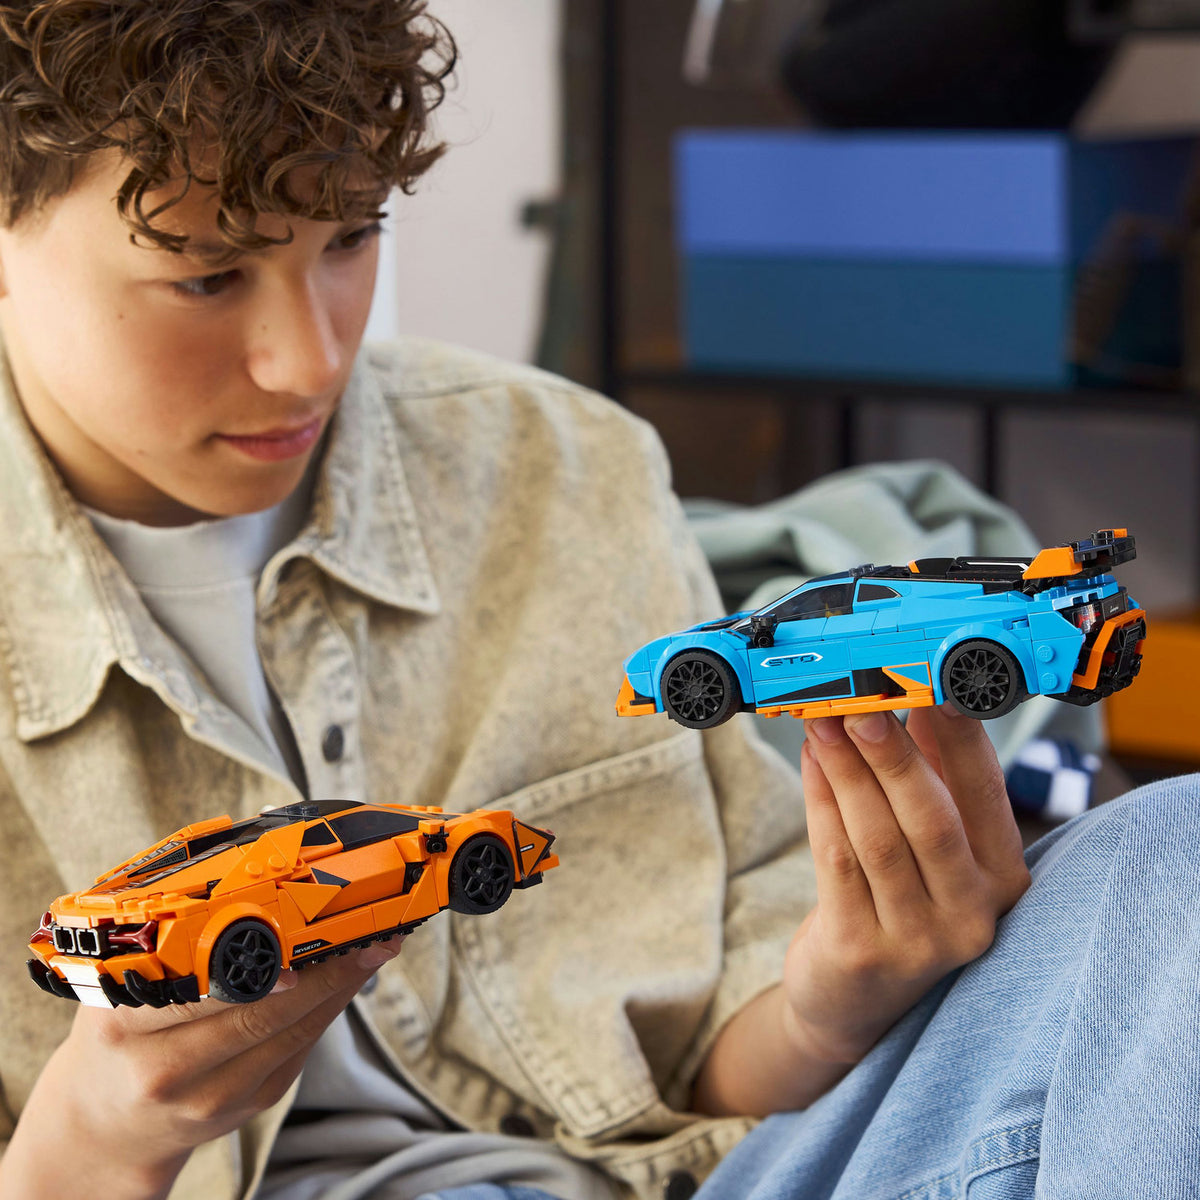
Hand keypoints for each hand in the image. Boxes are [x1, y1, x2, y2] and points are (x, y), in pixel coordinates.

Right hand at [0, 936, 402, 1199]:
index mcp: (121, 1025)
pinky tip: (350, 978)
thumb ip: (165, 940)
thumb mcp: (117, 984)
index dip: (253, 968)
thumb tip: (240, 870)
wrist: (105, 1122)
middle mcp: (163, 1071)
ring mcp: (209, 1098)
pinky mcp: (246, 1107)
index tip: (299, 942)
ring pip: (290, 1034)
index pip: (196, 989)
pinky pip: (299, 1050)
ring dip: (340, 986)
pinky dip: (328, 1010)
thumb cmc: (120, 1029)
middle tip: (366, 932)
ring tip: (374, 946)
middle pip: (258, 1014)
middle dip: (322, 970)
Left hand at [782, 705, 1029, 1066]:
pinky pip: (837, 861)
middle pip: (932, 818)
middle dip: (893, 753)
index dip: (958, 736)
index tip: (929, 683)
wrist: (852, 1002)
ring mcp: (918, 939)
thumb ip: (935, 780)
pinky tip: (811, 763)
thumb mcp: (934, 848)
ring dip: (846, 771)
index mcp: (1003, 877)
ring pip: (878, 837)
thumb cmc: (899, 903)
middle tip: (860, 703)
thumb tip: (920, 698)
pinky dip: (821, 804)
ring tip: (822, 721)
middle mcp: (973, 913)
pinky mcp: (861, 951)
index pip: (986, 794)